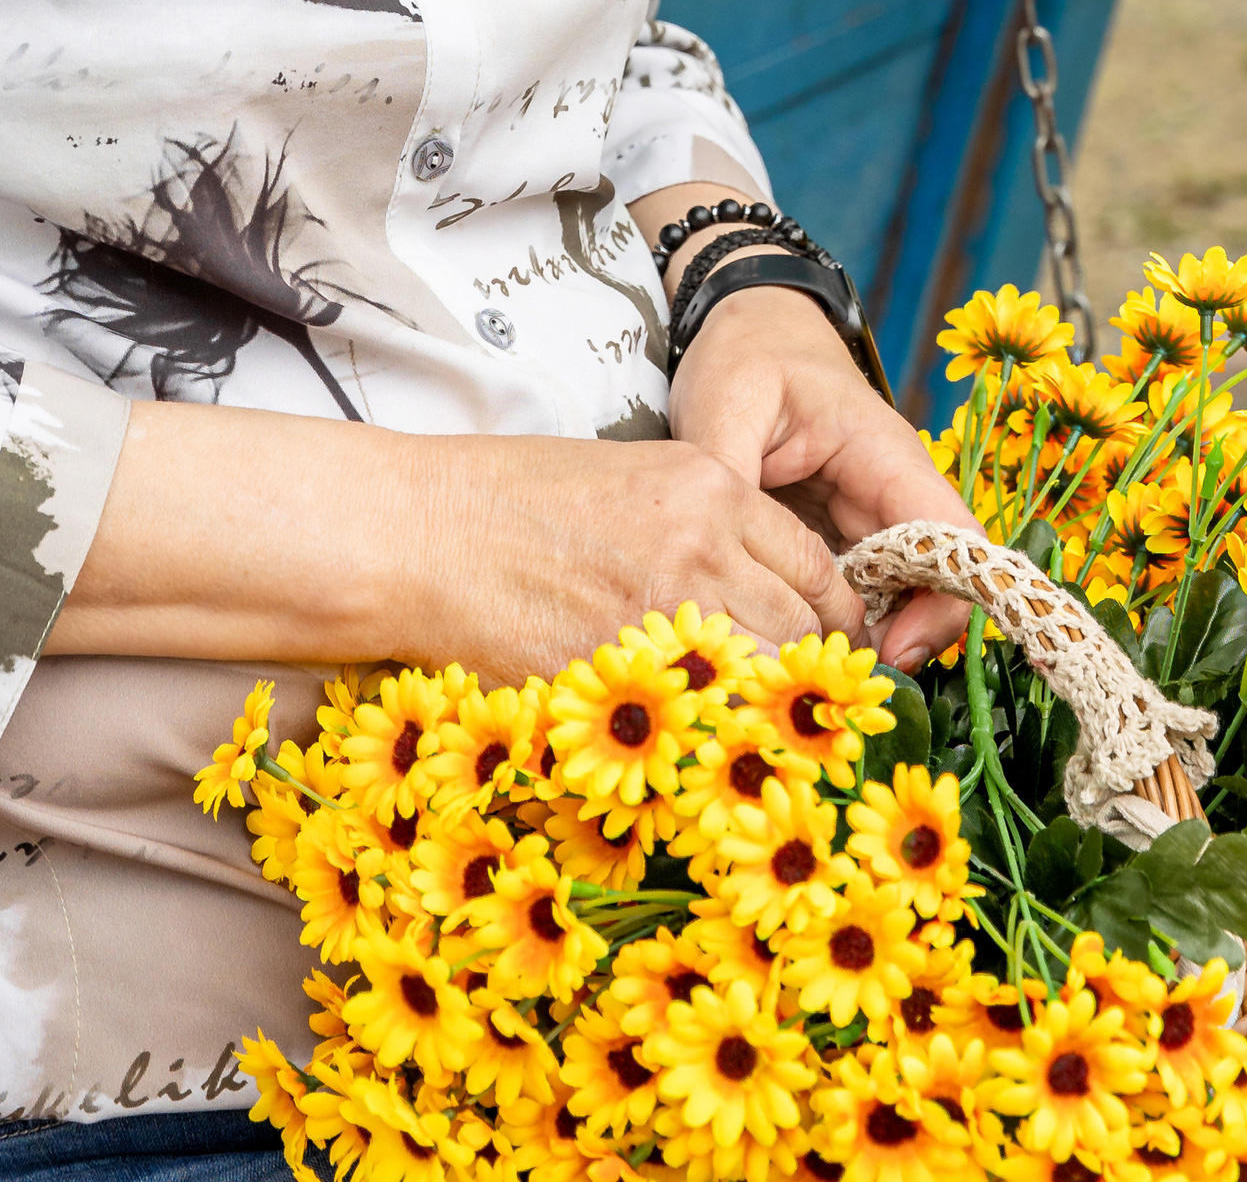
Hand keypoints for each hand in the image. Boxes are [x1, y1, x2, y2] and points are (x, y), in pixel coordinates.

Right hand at [49, 402, 865, 682]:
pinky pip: (700, 727)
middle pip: (806, 633)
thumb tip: (752, 600)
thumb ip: (700, 529)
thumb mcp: (624, 481)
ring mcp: (664, 611)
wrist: (415, 530)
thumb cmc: (507, 502)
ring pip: (766, 685)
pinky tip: (704, 765)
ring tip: (766, 753)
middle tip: (810, 724)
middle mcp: (704, 543)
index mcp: (708, 485)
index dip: (831, 625)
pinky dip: (712, 751)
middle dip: (814, 683)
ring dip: (771, 722)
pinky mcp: (620, 672)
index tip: (827, 659)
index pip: (817, 570)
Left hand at [666, 284, 977, 671]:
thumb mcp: (728, 399)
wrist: (744, 328)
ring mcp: (865, 516)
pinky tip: (784, 644)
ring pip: (891, 597)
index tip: (890, 653)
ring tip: (803, 672)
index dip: (943, 606)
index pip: (953, 541)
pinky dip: (828, 621)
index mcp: (886, 456)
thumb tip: (721, 545)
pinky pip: (852, 589)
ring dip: (860, 638)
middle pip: (931, 585)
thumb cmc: (747, 354)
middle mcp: (889, 493)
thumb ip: (727, 473)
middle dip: (895, 642)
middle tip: (832, 680)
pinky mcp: (835, 533)